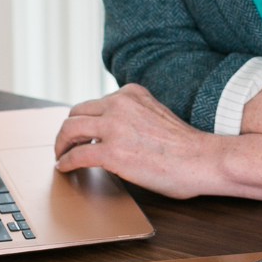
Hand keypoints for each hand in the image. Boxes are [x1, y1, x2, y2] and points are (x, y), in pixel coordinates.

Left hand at [54, 83, 261, 202]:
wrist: (201, 159)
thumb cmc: (185, 145)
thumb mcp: (155, 113)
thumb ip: (135, 114)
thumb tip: (116, 130)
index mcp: (131, 93)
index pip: (95, 102)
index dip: (83, 119)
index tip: (80, 131)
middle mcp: (119, 104)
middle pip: (76, 112)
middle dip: (66, 129)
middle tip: (63, 144)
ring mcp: (114, 127)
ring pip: (70, 130)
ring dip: (61, 144)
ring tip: (60, 156)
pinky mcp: (111, 152)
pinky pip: (76, 155)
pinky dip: (66, 162)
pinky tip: (65, 169)